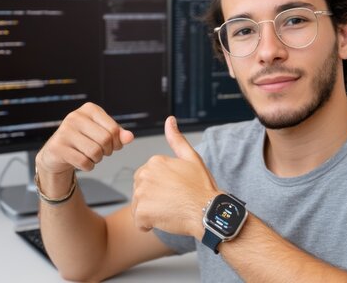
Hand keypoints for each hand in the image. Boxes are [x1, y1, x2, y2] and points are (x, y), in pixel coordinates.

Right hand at [35, 102, 133, 174]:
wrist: (57, 153)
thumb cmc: (85, 141)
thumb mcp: (104, 134)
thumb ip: (118, 135)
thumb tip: (130, 137)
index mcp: (89, 109)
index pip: (113, 129)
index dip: (117, 142)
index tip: (112, 145)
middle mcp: (75, 116)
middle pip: (105, 140)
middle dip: (107, 151)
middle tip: (101, 152)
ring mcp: (64, 131)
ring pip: (95, 152)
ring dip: (97, 159)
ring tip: (90, 155)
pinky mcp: (57, 147)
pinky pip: (83, 162)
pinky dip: (88, 166)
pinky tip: (82, 161)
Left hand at [131, 116, 218, 237]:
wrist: (208, 212)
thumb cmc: (202, 188)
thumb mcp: (191, 158)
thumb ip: (176, 139)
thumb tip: (170, 120)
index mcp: (155, 161)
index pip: (146, 179)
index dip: (160, 188)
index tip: (175, 191)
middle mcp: (145, 174)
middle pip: (140, 192)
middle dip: (152, 200)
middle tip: (173, 202)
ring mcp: (142, 193)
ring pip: (138, 207)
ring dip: (151, 213)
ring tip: (170, 211)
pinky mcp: (142, 211)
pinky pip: (139, 222)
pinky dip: (149, 225)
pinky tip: (165, 220)